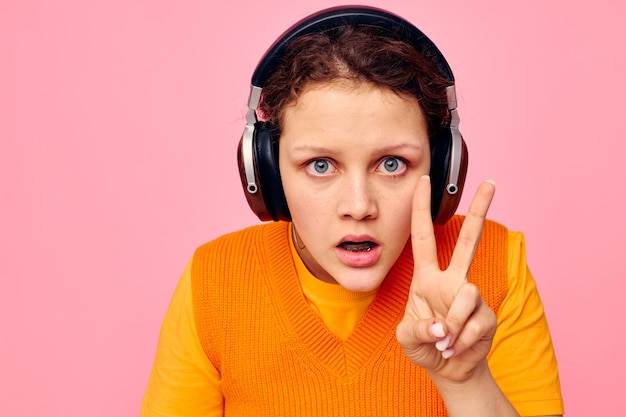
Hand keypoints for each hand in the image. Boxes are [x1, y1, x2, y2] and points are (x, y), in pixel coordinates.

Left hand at [396, 175, 496, 382]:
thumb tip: (442, 324)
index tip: (425, 181)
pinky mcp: (487, 315)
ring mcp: (471, 297)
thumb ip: (417, 329)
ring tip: (445, 341)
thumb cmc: (424, 346)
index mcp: (427, 278)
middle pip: (467, 241)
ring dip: (454, 323)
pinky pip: (475, 322)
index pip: (423, 237)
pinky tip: (455, 347)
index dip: (422, 210)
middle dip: (479, 211)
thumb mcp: (407, 338)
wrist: (448, 369)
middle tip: (490, 183)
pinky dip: (461, 340)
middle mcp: (450, 281)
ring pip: (467, 294)